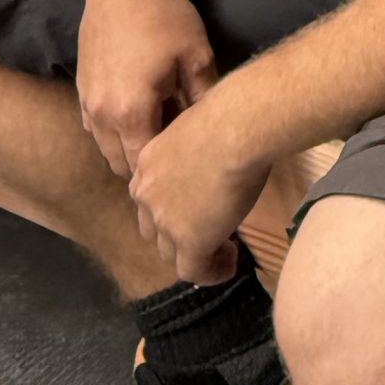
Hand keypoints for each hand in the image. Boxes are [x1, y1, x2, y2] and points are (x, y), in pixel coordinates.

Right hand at [77, 0, 217, 180]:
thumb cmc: (165, 16)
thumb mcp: (196, 56)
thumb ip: (204, 98)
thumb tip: (216, 127)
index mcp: (131, 111)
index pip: (144, 163)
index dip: (166, 166)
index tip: (187, 159)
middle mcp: (100, 114)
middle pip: (120, 163)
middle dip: (145, 164)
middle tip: (174, 148)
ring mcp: (86, 102)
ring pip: (104, 146)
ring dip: (126, 147)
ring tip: (158, 128)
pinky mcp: (80, 88)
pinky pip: (93, 126)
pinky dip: (112, 130)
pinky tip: (137, 111)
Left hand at [126, 93, 265, 285]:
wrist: (237, 127)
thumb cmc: (228, 113)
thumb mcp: (201, 127)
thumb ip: (198, 146)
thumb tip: (219, 147)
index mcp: (148, 162)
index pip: (150, 195)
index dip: (172, 205)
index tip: (199, 204)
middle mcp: (147, 194)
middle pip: (153, 227)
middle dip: (176, 232)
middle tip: (209, 228)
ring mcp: (165, 220)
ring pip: (170, 252)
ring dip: (193, 253)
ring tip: (222, 249)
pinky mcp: (188, 240)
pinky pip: (195, 271)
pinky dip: (211, 271)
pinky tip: (230, 264)